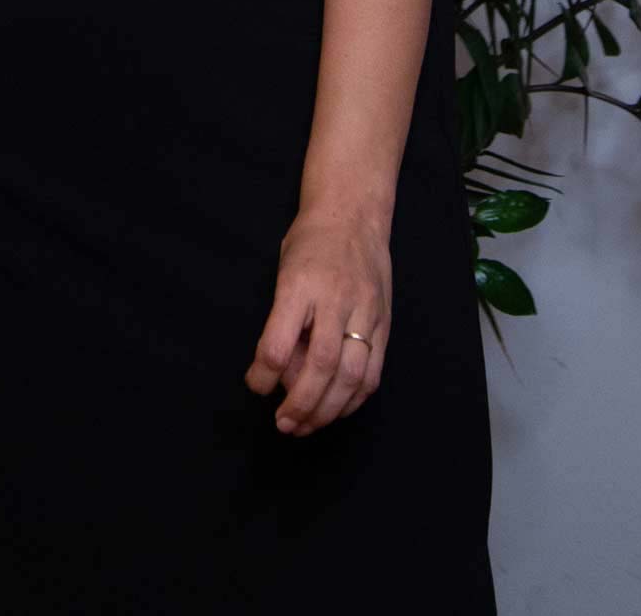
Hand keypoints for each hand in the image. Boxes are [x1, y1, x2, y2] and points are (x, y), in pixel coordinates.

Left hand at [244, 205, 390, 436]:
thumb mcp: (285, 269)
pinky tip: (337, 409)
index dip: (263, 374)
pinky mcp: (384, 324)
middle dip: (300, 404)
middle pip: (320, 366)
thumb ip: (283, 318)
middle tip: (283, 423)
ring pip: (351, 376)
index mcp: (299, 284)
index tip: (255, 386)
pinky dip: (354, 399)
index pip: (277, 342)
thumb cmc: (311, 241)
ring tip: (307, 426)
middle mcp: (334, 300)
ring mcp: (365, 312)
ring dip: (328, 410)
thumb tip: (280, 371)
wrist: (353, 214)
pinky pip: (373, 372)